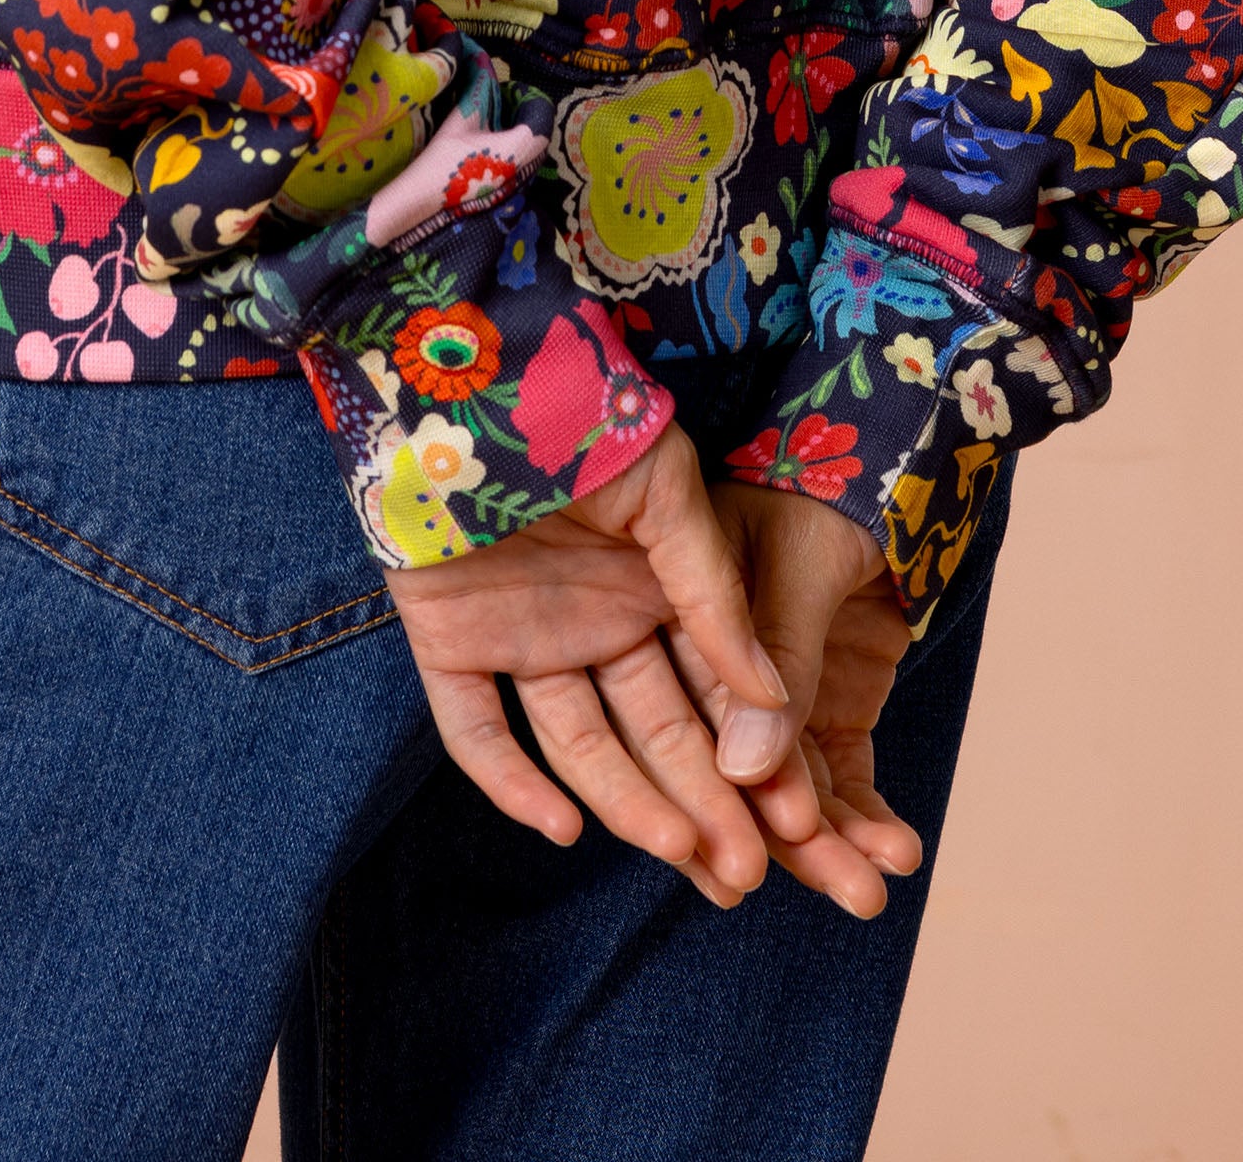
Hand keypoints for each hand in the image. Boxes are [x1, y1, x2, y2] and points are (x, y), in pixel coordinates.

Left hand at [390, 422, 792, 904]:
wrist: (470, 371)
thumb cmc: (582, 412)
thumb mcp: (669, 493)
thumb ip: (713, 596)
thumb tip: (775, 700)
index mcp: (650, 591)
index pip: (707, 696)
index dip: (748, 757)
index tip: (794, 820)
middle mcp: (591, 625)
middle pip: (651, 734)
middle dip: (698, 802)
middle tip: (741, 872)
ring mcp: (520, 640)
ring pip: (577, 746)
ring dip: (625, 802)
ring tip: (677, 850)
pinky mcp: (448, 646)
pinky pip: (477, 731)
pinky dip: (511, 784)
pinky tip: (561, 830)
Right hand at [676, 480, 924, 919]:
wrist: (893, 466)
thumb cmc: (829, 489)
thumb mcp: (798, 562)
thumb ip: (779, 655)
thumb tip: (745, 771)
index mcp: (677, 633)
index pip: (686, 732)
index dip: (717, 797)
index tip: (755, 860)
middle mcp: (716, 682)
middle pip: (738, 781)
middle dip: (793, 845)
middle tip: (848, 894)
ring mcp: (774, 704)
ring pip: (795, 795)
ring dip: (837, 846)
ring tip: (880, 888)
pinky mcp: (828, 714)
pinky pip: (844, 780)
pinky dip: (869, 819)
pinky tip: (899, 850)